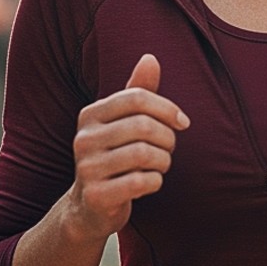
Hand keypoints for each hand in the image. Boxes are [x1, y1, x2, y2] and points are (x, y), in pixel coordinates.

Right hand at [64, 54, 188, 243]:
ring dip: (163, 161)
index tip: (182, 122)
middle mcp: (83, 138)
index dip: (167, 108)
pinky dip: (155, 181)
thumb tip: (150, 58)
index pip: (137, 98)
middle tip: (170, 149)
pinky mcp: (96, 195)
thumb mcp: (122, 123)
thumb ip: (138, 92)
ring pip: (144, 154)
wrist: (89, 207)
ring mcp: (87, 167)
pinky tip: (150, 182)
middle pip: (143, 126)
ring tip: (160, 166)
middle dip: (168, 138)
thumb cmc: (114, 157)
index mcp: (90, 114)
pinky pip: (141, 181)